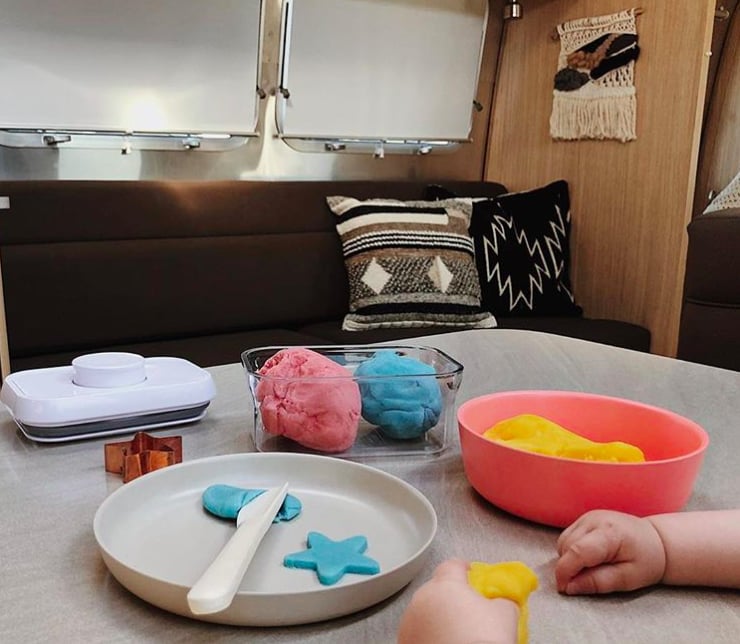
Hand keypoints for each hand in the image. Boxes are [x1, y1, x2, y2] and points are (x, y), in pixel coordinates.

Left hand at [397, 558, 518, 643]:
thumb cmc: (483, 639)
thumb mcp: (506, 614)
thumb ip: (503, 598)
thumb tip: (501, 599)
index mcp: (445, 585)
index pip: (452, 565)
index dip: (465, 568)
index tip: (473, 574)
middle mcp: (422, 598)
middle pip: (438, 588)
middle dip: (452, 596)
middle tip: (470, 610)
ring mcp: (409, 621)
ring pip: (426, 610)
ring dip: (438, 615)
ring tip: (457, 632)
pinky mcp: (404, 640)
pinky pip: (419, 630)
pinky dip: (429, 634)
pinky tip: (444, 643)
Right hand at [555, 509, 666, 594]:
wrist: (657, 540)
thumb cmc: (647, 561)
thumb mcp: (628, 579)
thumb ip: (598, 582)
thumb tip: (570, 586)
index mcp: (609, 533)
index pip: (577, 551)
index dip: (565, 572)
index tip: (564, 588)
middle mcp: (595, 519)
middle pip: (567, 546)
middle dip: (569, 567)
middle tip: (585, 582)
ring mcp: (588, 516)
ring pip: (563, 541)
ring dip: (569, 558)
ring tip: (591, 568)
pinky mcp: (585, 518)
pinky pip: (567, 536)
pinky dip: (572, 550)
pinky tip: (589, 558)